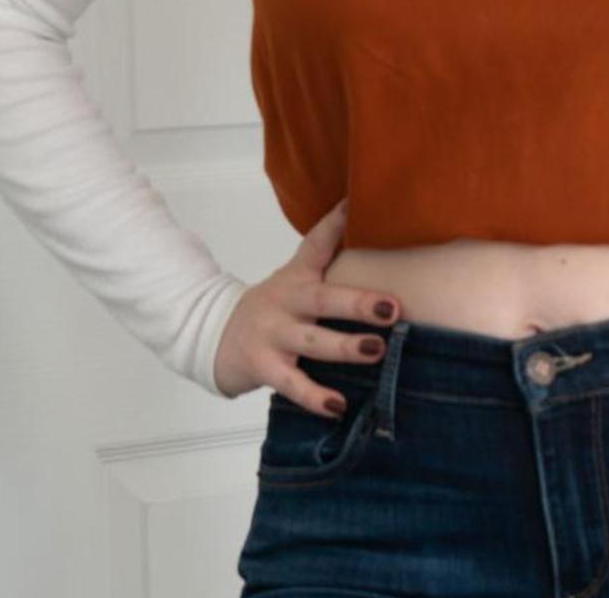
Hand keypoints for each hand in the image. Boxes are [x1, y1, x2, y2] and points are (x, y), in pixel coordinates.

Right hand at [212, 196, 402, 416]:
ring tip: (376, 350)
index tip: (354, 203)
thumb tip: (379, 236)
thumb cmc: (277, 306)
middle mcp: (286, 301)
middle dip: (357, 303)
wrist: (216, 335)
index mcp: (298, 276)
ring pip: (311, 342)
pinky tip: (338, 405)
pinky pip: (292, 384)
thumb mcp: (298, 278)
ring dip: (344, 348)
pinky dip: (315, 396)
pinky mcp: (263, 367)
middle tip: (392, 307)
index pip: (317, 243)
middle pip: (323, 300)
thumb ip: (332, 261)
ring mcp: (273, 334)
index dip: (335, 222)